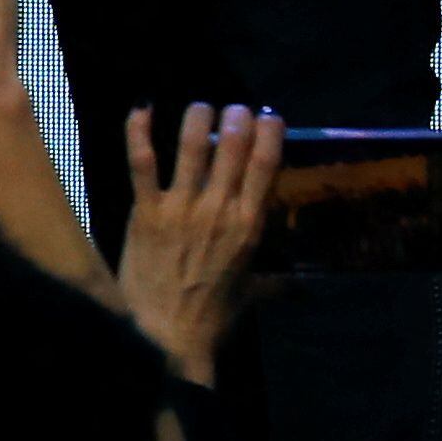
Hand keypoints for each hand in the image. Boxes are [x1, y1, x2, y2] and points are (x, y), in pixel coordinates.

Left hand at [117, 101, 280, 382]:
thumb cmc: (210, 317)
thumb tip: (302, 289)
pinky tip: (142, 109)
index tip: (270, 118)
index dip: (269, 135)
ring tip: (201, 107)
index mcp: (249, 227)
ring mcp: (181, 208)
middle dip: (236, 120)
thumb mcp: (251, 296)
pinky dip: (139, 132)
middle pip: (233, 149)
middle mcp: (219, 210)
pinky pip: (142, 163)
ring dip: (197, 120)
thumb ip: (277, 286)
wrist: (164, 333)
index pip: (266, 167)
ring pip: (191, 148)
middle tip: (235, 108)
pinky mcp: (146, 211)